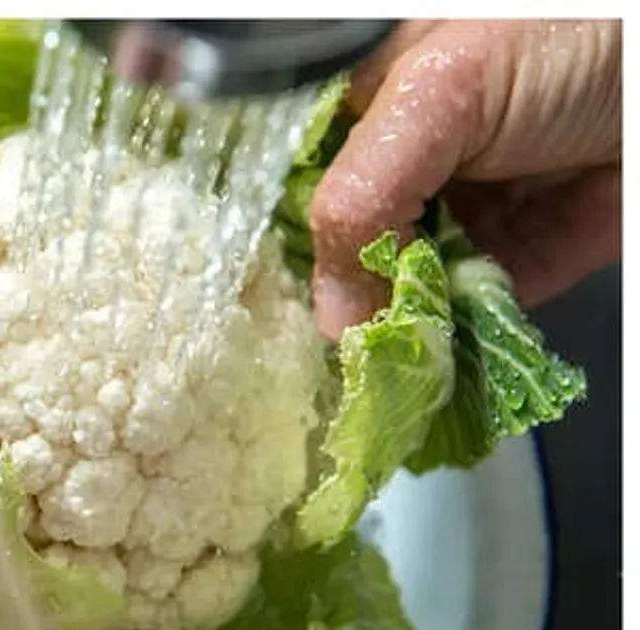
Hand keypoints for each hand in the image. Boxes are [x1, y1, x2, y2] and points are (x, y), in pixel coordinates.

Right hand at [309, 19, 620, 340]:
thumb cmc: (563, 35)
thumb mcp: (436, 93)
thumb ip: (363, 197)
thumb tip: (330, 318)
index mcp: (368, 110)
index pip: (303, 193)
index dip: (295, 249)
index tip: (287, 308)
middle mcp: (412, 167)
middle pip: (353, 252)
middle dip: (351, 303)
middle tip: (350, 351)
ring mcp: (467, 214)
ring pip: (410, 294)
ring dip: (405, 335)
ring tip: (394, 373)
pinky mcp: (526, 257)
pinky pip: (477, 315)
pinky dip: (462, 346)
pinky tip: (440, 370)